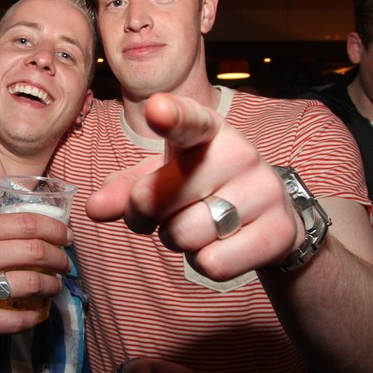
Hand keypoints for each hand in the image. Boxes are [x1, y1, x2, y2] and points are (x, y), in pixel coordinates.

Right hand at [0, 212, 71, 341]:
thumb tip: (33, 235)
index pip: (28, 223)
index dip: (56, 229)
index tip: (67, 237)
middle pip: (36, 251)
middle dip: (60, 258)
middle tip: (66, 264)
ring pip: (33, 283)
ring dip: (53, 286)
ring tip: (55, 287)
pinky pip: (17, 319)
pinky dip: (36, 317)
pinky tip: (39, 313)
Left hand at [84, 94, 301, 280]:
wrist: (268, 217)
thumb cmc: (201, 188)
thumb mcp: (161, 177)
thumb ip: (124, 188)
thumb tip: (94, 208)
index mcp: (207, 130)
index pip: (189, 120)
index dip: (172, 116)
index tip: (157, 109)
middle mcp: (239, 152)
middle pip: (160, 197)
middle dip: (147, 216)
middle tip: (165, 212)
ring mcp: (264, 190)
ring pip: (185, 235)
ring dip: (178, 241)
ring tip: (198, 224)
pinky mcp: (279, 231)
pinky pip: (213, 263)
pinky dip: (205, 263)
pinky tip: (222, 244)